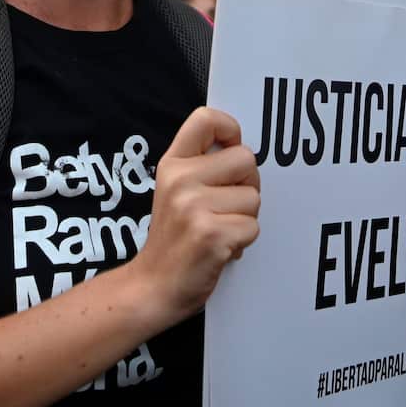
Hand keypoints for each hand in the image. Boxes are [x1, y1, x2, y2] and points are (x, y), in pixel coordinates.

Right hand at [133, 108, 259, 324]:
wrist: (152, 287)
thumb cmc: (174, 239)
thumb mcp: (175, 191)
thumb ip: (203, 167)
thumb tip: (244, 151)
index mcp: (173, 164)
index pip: (206, 118)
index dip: (230, 129)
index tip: (230, 151)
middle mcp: (180, 179)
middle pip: (246, 159)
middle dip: (247, 185)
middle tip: (226, 207)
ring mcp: (193, 207)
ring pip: (253, 197)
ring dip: (245, 218)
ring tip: (219, 230)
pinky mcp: (210, 234)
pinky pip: (253, 226)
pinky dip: (243, 241)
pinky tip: (221, 248)